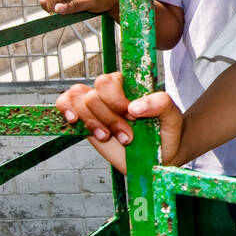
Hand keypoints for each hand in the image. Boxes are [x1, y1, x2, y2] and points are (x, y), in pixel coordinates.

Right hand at [39, 0, 118, 16]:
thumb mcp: (93, 1)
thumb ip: (75, 5)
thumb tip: (57, 9)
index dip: (51, 10)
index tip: (61, 17)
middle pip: (46, 0)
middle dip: (52, 10)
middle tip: (66, 16)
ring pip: (52, 3)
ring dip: (58, 12)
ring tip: (74, 14)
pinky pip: (61, 5)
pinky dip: (64, 11)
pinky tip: (75, 13)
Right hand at [55, 72, 183, 173]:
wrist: (161, 153)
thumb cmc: (166, 130)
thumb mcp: (171, 114)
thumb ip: (160, 103)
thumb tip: (134, 107)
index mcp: (128, 84)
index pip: (109, 82)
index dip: (116, 101)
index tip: (133, 118)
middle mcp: (110, 93)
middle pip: (93, 95)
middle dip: (108, 118)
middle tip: (128, 137)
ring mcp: (96, 107)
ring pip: (77, 100)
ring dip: (93, 122)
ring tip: (108, 137)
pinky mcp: (86, 122)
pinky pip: (64, 105)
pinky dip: (65, 110)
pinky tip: (75, 122)